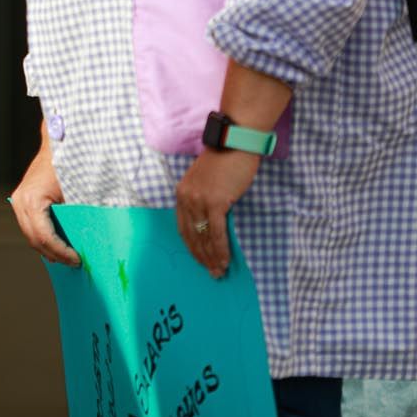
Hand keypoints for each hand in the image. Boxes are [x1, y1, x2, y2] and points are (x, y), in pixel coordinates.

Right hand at [10, 137, 78, 266]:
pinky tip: (58, 244)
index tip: (77, 259)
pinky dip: (42, 238)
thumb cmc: (69, 165)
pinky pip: (30, 226)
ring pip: (30, 235)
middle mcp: (20, 201)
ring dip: (47, 248)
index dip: (60, 252)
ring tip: (67, 256)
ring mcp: (17, 201)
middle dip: (54, 254)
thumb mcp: (77, 192)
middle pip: (34, 240)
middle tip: (75, 262)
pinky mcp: (20, 201)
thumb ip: (79, 216)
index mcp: (32, 200)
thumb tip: (91, 241)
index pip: (44, 237)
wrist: (57, 144)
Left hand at [174, 148, 260, 277]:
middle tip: (211, 273)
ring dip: (212, 257)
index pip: (183, 228)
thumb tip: (214, 227)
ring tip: (219, 272)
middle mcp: (186, 198)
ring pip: (204, 237)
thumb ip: (206, 203)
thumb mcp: (208, 184)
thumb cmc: (226, 162)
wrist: (234, 143)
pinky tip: (225, 260)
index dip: (192, 247)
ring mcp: (198, 200)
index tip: (200, 261)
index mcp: (182, 194)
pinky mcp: (214, 202)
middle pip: (192, 235)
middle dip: (202, 257)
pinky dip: (221, 249)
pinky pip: (216, 232)